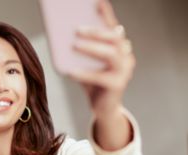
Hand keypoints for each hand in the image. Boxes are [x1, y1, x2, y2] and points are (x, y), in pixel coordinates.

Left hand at [69, 0, 134, 118]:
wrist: (103, 109)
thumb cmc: (93, 83)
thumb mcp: (85, 64)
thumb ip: (79, 51)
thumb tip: (61, 35)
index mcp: (120, 48)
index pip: (114, 27)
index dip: (106, 14)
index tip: (96, 2)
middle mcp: (126, 57)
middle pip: (114, 38)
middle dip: (96, 31)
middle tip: (76, 28)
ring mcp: (124, 71)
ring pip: (111, 54)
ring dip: (91, 48)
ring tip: (74, 45)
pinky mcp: (117, 85)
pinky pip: (99, 77)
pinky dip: (84, 73)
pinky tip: (70, 72)